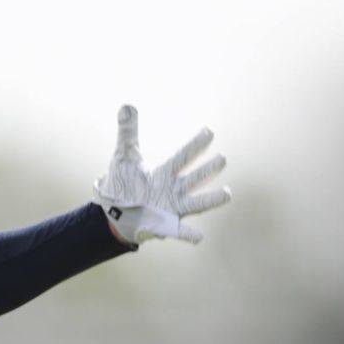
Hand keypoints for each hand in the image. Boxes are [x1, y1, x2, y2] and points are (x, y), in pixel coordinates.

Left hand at [92, 105, 231, 244]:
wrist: (116, 213)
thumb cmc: (124, 184)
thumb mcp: (123, 157)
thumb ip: (127, 133)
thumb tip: (126, 106)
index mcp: (164, 173)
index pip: (182, 156)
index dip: (194, 145)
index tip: (208, 131)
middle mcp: (172, 190)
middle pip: (193, 178)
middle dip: (206, 169)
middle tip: (222, 158)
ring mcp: (171, 209)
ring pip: (195, 203)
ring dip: (210, 199)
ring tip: (227, 193)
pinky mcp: (166, 226)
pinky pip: (180, 232)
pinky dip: (190, 235)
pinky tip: (200, 237)